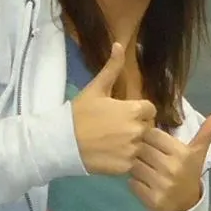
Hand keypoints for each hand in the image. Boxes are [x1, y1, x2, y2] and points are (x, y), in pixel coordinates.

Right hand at [71, 43, 157, 175]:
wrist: (60, 141)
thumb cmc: (79, 113)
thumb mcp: (96, 89)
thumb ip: (112, 68)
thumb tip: (119, 44)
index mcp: (134, 110)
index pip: (150, 110)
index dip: (139, 111)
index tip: (125, 114)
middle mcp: (138, 130)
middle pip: (148, 128)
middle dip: (137, 128)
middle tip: (116, 130)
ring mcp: (132, 150)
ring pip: (142, 147)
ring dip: (132, 145)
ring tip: (113, 144)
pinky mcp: (125, 166)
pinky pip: (133, 163)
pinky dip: (125, 160)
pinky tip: (110, 155)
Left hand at [127, 109, 210, 210]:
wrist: (186, 205)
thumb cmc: (189, 171)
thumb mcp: (199, 150)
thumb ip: (209, 128)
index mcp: (183, 153)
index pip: (152, 134)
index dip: (152, 138)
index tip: (157, 145)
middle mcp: (172, 168)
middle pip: (141, 149)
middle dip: (143, 153)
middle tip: (151, 159)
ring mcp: (161, 185)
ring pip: (134, 165)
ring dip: (137, 167)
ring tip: (148, 171)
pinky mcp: (151, 199)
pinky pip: (131, 183)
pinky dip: (135, 183)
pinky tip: (146, 184)